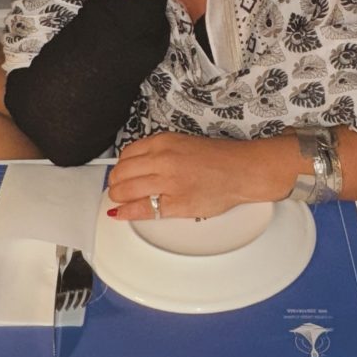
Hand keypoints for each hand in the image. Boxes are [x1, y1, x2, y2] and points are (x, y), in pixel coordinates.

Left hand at [107, 132, 296, 219]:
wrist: (241, 170)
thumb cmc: (218, 158)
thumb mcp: (182, 142)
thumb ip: (158, 151)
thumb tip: (135, 164)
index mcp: (163, 142)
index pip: (126, 154)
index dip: (120, 167)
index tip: (120, 173)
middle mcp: (163, 160)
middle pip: (121, 173)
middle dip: (115, 183)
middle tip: (117, 189)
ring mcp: (168, 182)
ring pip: (126, 190)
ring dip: (117, 197)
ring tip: (120, 200)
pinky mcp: (175, 203)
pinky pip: (141, 210)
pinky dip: (127, 212)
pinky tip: (121, 214)